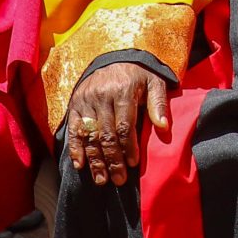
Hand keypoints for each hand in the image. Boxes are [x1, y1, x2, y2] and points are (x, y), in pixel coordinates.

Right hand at [64, 61, 170, 186]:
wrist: (114, 56)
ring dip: (95, 160)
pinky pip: (74, 129)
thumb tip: (163, 127)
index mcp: (123, 91)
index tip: (133, 163)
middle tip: (119, 180)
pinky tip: (79, 165)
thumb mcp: (154, 81)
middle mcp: (101, 96)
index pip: (124, 125)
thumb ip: (158, 103)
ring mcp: (85, 101)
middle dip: (112, 160)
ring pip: (89, 135)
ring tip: (101, 180)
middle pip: (106, 134)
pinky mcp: (74, 104)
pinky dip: (75, 148)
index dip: (128, 146)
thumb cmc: (138, 75)